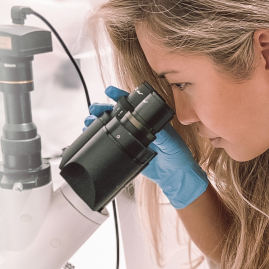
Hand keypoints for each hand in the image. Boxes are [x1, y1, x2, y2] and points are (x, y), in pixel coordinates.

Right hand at [85, 86, 207, 208]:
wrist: (175, 176)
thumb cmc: (178, 156)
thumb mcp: (172, 142)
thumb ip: (162, 133)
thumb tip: (149, 124)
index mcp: (151, 121)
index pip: (134, 104)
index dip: (121, 96)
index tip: (110, 91)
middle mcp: (140, 127)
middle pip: (118, 113)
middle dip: (104, 108)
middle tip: (95, 108)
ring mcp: (132, 139)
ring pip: (112, 126)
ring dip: (99, 121)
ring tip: (89, 120)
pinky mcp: (127, 151)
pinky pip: (111, 141)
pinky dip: (99, 137)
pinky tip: (90, 134)